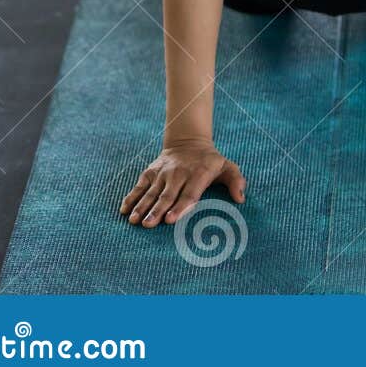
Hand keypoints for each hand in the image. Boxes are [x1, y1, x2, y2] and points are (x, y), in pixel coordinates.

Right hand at [120, 139, 245, 227]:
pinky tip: (124, 210)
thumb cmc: (210, 162)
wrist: (188, 142)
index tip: (170, 219)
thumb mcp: (227, 167)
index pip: (189, 193)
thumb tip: (241, 199)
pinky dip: (131, 197)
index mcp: (198, 174)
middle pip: (167, 195)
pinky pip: (139, 186)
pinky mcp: (150, 172)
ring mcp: (162, 173)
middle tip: (149, 224)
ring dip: (141, 206)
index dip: (180, 207)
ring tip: (134, 220)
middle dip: (157, 210)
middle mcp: (178, 174)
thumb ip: (236, 181)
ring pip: (151, 192)